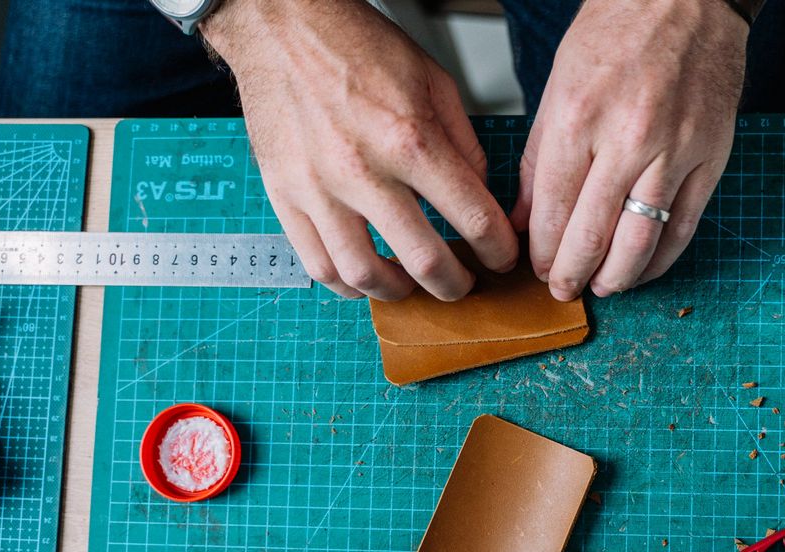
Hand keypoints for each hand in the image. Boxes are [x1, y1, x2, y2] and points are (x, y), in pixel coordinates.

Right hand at [201, 0, 517, 299]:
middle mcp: (363, 170)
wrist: (281, 24)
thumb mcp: (434, 82)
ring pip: (366, 275)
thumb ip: (463, 145)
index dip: (498, 250)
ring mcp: (319, 188)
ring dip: (400, 292)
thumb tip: (479, 195)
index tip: (502, 258)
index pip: (473, 218)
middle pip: (425, 261)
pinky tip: (366, 277)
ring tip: (413, 285)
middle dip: (456, 284)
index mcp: (409, 138)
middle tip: (464, 284)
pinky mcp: (285, 196)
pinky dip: (347, 284)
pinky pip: (318, 264)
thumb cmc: (356, 46)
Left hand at [510, 0, 746, 300]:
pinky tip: (642, 270)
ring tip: (600, 287)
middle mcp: (627, 137)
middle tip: (562, 289)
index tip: (538, 268)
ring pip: (639, 243)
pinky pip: (683, 229)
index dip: (541, 251)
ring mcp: (674, 151)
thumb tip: (523, 220)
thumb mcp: (559, 87)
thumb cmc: (619, 32)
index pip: (550, 210)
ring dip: (615, 279)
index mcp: (578, 116)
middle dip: (571, 274)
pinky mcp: (711, 159)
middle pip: (592, 235)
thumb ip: (537, 160)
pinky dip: (660, 261)